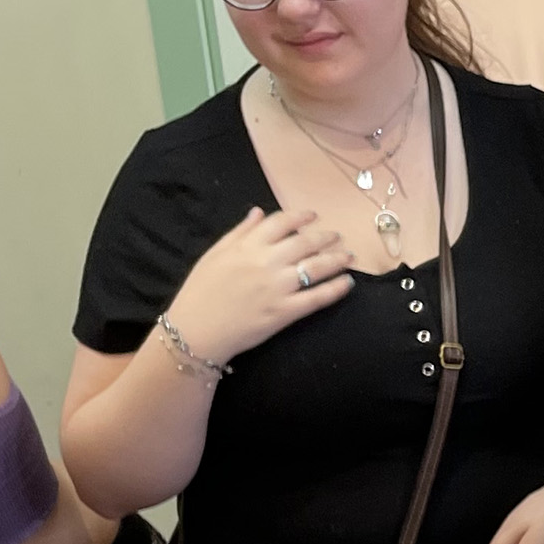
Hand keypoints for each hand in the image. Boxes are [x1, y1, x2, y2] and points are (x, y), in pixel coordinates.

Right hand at [167, 206, 355, 364]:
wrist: (195, 331)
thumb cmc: (200, 292)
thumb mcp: (214, 254)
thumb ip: (239, 232)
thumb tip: (258, 212)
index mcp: (248, 246)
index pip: (281, 222)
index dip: (301, 217)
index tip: (313, 216)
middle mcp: (266, 262)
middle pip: (305, 243)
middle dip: (325, 237)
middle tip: (337, 236)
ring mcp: (278, 288)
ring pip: (316, 267)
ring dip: (336, 259)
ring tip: (348, 257)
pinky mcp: (284, 312)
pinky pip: (317, 298)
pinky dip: (336, 289)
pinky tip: (347, 283)